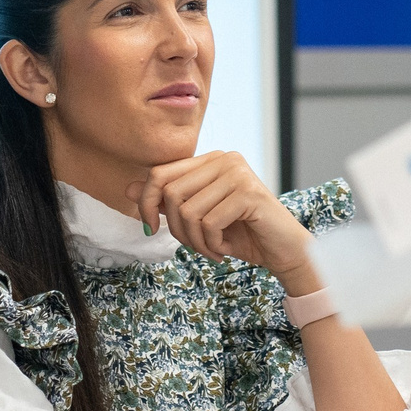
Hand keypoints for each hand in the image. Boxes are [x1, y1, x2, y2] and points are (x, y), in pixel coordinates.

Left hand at [128, 152, 310, 279]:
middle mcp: (224, 158)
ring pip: (188, 211)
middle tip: (194, 246)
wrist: (283, 252)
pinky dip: (211, 245)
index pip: (160, 172)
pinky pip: (209, 223)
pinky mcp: (249, 193)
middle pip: (171, 193)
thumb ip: (166, 201)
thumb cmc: (242, 233)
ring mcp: (238, 173)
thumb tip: (128, 189)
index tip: (148, 228)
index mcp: (211, 159)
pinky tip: (225, 249)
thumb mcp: (197, 217)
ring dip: (195, 241)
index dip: (145, 202)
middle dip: (175, 228)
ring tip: (212, 249)